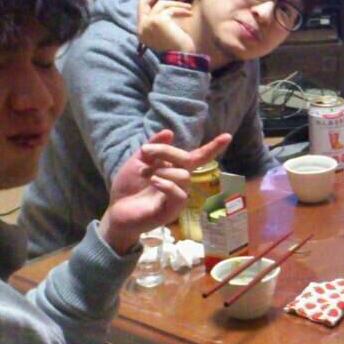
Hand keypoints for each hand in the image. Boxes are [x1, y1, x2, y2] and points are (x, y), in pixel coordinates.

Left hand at [98, 130, 231, 253]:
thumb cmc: (129, 187)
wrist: (116, 211)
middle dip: (167, 151)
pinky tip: (153, 181)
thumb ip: (152, 147)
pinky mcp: (172, 211)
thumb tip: (169, 131)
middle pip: (188, 160)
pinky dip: (166, 184)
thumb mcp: (137, 162)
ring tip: (144, 174)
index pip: (197, 157)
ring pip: (184, 176)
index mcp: (174, 169)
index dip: (212, 147)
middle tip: (146, 151)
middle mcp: (180, 183)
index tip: (227, 136)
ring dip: (162, 170)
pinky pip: (179, 195)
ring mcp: (178, 197)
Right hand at [137, 0, 197, 53]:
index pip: (141, 10)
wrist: (181, 60)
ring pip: (161, 5)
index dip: (150, 0)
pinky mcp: (158, 21)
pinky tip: (189, 13)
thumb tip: (166, 6)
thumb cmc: (176, 49)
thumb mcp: (164, 34)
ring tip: (188, 8)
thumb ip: (160, 22)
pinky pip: (171, 10)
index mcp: (141, 32)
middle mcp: (142, 27)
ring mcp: (149, 23)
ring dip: (176, 4)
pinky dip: (181, 10)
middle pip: (143, 2)